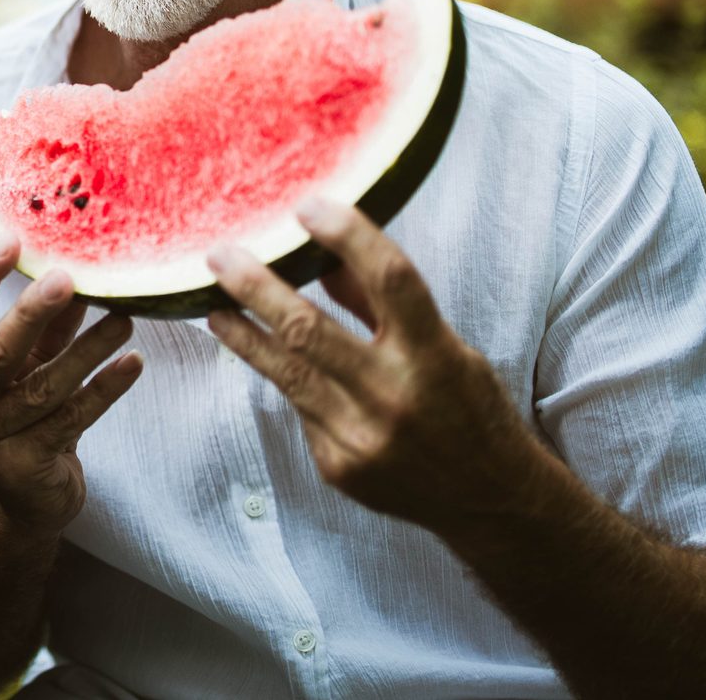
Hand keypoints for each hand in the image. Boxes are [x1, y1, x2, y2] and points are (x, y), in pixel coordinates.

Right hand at [0, 234, 142, 535]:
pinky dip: (105, 390)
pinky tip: (133, 362)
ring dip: (88, 349)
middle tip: (66, 278)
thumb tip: (49, 260)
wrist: (6, 502)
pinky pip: (71, 420)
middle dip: (34, 310)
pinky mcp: (26, 461)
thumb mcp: (6, 363)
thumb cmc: (8, 413)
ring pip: (46, 384)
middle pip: (2, 347)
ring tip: (124, 318)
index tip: (9, 240)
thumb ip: (22, 322)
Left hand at [206, 199, 547, 533]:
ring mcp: (363, 439)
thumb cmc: (469, 409)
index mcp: (436, 357)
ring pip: (284, 372)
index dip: (349, 235)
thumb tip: (325, 254)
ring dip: (243, 333)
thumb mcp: (448, 347)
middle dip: (255, 287)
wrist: (490, 500)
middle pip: (308, 329)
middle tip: (219, 255)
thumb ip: (384, 304)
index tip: (307, 205)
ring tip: (214, 305)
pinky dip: (289, 383)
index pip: (391, 280)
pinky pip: (301, 410)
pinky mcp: (339, 467)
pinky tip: (274, 365)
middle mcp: (396, 398)